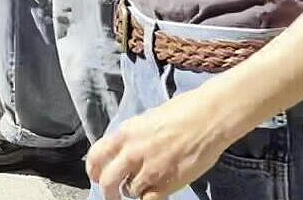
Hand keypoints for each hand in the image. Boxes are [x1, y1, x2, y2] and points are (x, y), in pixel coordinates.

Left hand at [87, 85, 243, 199]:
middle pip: (108, 181)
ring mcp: (149, 170)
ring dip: (135, 191)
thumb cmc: (184, 111)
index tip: (96, 176)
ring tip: (146, 185)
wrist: (209, 117)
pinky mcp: (167, 183)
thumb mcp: (148, 118)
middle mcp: (132, 152)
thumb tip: (125, 149)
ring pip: (130, 192)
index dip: (93, 169)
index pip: (96, 155)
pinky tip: (156, 193)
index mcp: (126, 133)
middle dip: (109, 191)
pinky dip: (149, 199)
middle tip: (113, 195)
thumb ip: (134, 136)